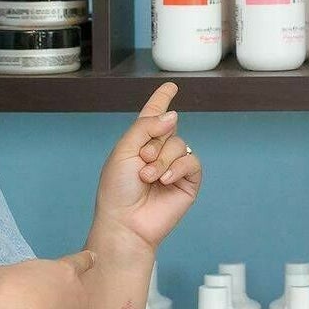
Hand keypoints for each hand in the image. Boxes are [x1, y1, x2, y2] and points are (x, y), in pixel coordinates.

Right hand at [0, 250, 96, 308]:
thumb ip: (19, 278)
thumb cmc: (8, 290)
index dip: (85, 260)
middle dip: (59, 302)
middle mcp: (78, 293)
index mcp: (64, 271)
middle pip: (73, 296)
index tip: (93, 258)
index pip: (79, 262)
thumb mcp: (5, 272)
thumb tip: (17, 289)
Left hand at [88, 83, 201, 262]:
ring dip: (162, 160)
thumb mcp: (124, 150)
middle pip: (169, 129)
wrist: (126, 221)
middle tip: (141, 163)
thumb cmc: (117, 190)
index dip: (161, 99)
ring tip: (148, 178)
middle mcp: (158, 152)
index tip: (170, 86)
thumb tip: (173, 116)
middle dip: (154, 144)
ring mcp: (174, 167)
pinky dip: (178, 168)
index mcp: (139, 143)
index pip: (153, 115)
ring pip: (180, 146)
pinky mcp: (188, 182)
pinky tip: (165, 180)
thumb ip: (147, 127)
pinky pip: (192, 163)